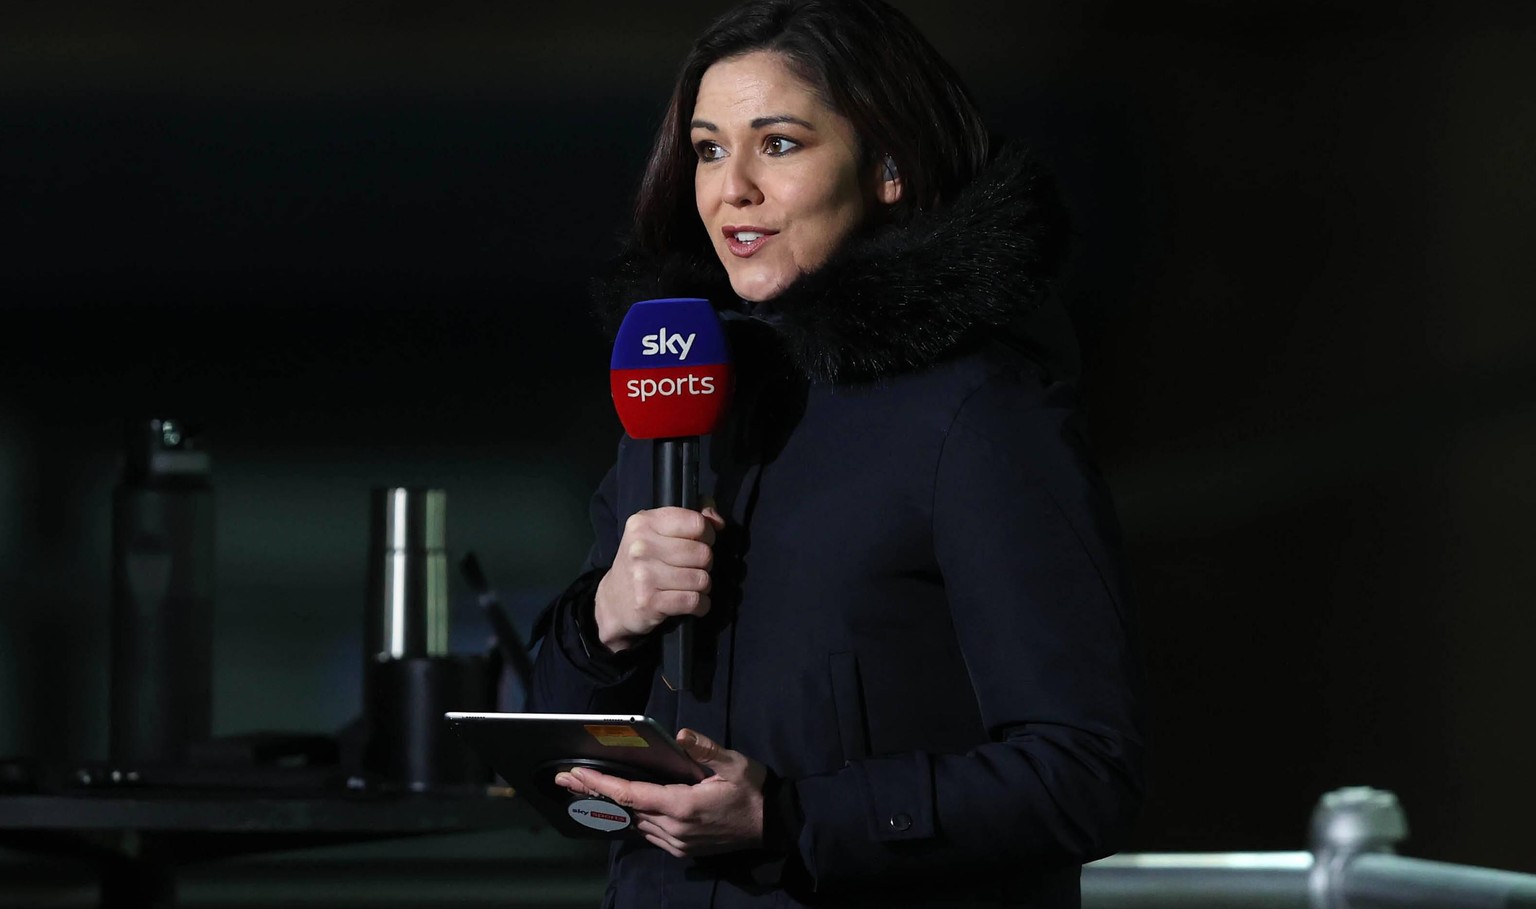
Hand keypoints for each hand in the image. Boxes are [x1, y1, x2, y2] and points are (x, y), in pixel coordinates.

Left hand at [554, 728, 765, 857]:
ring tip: (583, 789)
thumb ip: (705, 749)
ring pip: (633, 823)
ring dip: (609, 807)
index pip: (631, 795)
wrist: (774, 826)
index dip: (600, 784)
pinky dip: (630, 817)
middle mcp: (673, 829)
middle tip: (564, 779)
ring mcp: (677, 843)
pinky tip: (618, 807)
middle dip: (593, 793)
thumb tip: (679, 734)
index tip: (575, 774)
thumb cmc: (754, 790)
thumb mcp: (734, 763)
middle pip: (624, 810)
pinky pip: (648, 832)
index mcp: (682, 806)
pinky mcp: (682, 849)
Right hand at [594, 506, 724, 652]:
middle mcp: (641, 546)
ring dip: (703, 586)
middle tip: (692, 568)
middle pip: (702, 553)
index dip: (707, 534)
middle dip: (705, 564)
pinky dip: (701, 605)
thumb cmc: (642, 562)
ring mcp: (644, 575)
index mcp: (644, 523)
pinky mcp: (649, 602)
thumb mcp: (657, 532)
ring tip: (690, 586)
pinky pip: (694, 601)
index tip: (700, 542)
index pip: (696, 522)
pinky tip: (693, 603)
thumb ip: (690, 518)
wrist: (614, 601)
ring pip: (701, 579)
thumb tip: (717, 521)